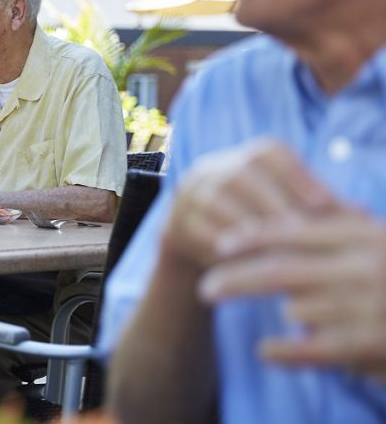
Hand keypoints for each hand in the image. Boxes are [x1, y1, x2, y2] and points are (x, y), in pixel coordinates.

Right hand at [162, 139, 337, 272]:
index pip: (271, 155)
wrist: (196, 237)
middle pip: (243, 177)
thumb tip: (362, 213)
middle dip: (275, 206)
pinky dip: (227, 248)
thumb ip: (315, 206)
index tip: (323, 204)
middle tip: (303, 233)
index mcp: (245, 156)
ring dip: (248, 229)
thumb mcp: (282, 205)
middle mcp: (214, 167)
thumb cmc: (255, 218)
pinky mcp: (178, 223)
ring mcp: (192, 194)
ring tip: (277, 251)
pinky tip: (249, 264)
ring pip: (220, 204)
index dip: (297, 176)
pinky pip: (201, 232)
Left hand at [200, 207, 385, 378]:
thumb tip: (279, 224)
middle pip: (281, 271)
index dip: (251, 237)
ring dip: (276, 312)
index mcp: (365, 235)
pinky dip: (284, 351)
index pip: (293, 232)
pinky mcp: (372, 346)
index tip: (221, 243)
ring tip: (247, 306)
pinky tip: (264, 350)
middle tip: (207, 286)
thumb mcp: (377, 240)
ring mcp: (369, 308)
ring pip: (298, 309)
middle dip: (236, 277)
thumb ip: (338, 228)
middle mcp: (364, 268)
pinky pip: (313, 350)